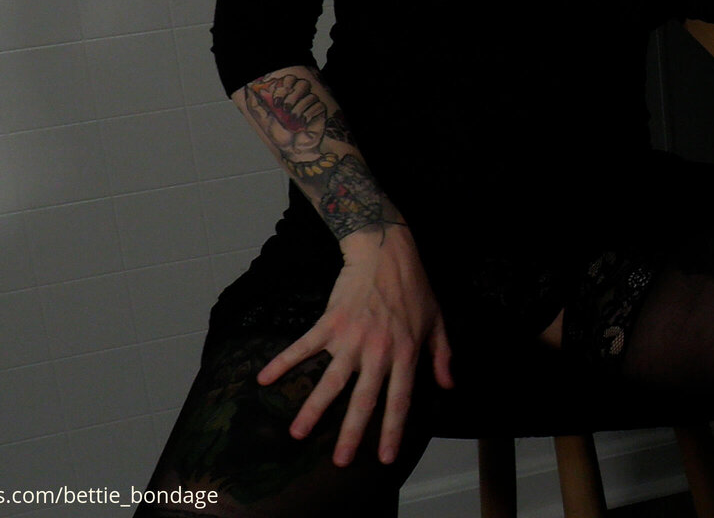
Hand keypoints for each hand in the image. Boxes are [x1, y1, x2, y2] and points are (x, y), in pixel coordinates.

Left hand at [244, 73, 327, 150]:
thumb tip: (249, 90)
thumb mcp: (263, 119)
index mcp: (287, 96)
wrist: (293, 150)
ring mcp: (311, 105)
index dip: (284, 86)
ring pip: (310, 96)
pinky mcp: (321, 112)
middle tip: (285, 109)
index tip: (276, 101)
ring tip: (293, 119)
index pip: (289, 79)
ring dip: (299, 108)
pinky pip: (318, 105)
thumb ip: (255, 104)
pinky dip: (309, 114)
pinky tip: (303, 123)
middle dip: (292, 96)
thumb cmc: (280, 137)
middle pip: (302, 83)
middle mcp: (300, 98)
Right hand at [256, 226, 454, 465]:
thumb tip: (448, 385)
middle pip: (363, 400)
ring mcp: (352, 338)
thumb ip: (442, 356)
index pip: (399, 400)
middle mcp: (378, 351)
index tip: (383, 457)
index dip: (391, 430)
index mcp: (406, 354)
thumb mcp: (437, 322)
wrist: (387, 252)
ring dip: (312, 409)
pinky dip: (282, 362)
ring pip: (330, 381)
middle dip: (351, 433)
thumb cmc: (415, 287)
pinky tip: (265, 379)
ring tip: (297, 434)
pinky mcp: (330, 324)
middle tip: (339, 461)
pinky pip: (303, 346)